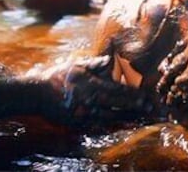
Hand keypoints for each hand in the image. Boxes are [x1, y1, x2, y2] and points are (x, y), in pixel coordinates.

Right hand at [28, 55, 153, 125]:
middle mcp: (91, 100)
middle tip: (150, 109)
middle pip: (117, 104)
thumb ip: (94, 64)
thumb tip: (109, 61)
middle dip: (134, 107)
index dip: (132, 94)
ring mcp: (85, 113)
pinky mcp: (79, 123)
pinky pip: (99, 126)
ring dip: (127, 118)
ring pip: (111, 117)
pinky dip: (112, 126)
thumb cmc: (58, 77)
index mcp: (92, 84)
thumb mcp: (76, 66)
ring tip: (141, 120)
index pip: (117, 90)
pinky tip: (121, 126)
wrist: (37, 94)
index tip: (145, 97)